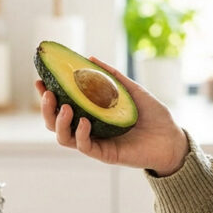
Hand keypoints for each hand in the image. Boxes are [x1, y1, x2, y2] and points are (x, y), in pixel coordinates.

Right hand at [36, 56, 188, 175]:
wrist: (171, 137)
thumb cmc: (153, 115)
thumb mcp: (132, 90)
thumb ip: (112, 76)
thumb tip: (90, 58)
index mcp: (91, 113)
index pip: (62, 104)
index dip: (48, 94)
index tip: (41, 80)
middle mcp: (89, 128)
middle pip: (55, 122)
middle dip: (46, 108)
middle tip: (48, 92)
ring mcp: (95, 142)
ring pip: (64, 137)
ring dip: (59, 122)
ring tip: (65, 108)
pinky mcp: (104, 154)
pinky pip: (84, 146)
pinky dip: (81, 134)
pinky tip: (85, 121)